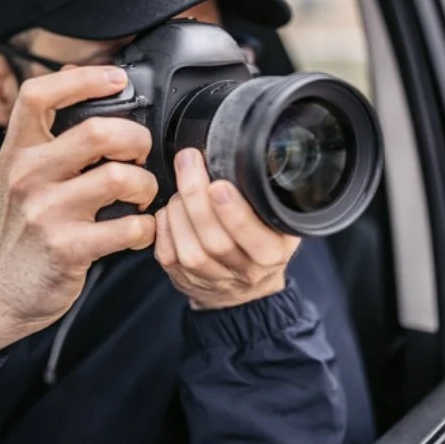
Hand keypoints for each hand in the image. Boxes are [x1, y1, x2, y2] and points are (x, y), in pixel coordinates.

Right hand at [0, 66, 157, 351]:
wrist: (2, 287)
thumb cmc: (25, 225)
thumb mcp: (23, 172)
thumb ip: (48, 130)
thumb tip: (76, 74)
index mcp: (18, 150)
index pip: (39, 94)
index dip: (84, 78)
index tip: (117, 78)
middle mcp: (28, 175)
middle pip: (98, 132)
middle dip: (136, 139)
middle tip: (141, 154)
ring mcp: (47, 212)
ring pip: (121, 178)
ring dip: (147, 186)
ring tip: (143, 196)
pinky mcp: (69, 247)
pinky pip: (130, 227)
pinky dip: (146, 228)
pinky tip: (139, 229)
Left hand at [154, 148, 300, 308]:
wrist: (245, 287)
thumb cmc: (261, 242)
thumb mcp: (279, 221)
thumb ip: (266, 197)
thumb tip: (240, 156)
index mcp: (271, 253)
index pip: (255, 238)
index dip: (234, 213)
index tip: (219, 185)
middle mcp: (244, 271)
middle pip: (215, 241)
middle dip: (197, 197)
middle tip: (189, 162)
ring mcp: (212, 279)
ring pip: (190, 250)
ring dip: (179, 211)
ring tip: (181, 186)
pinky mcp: (185, 280)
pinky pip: (168, 255)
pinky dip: (165, 225)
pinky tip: (170, 208)